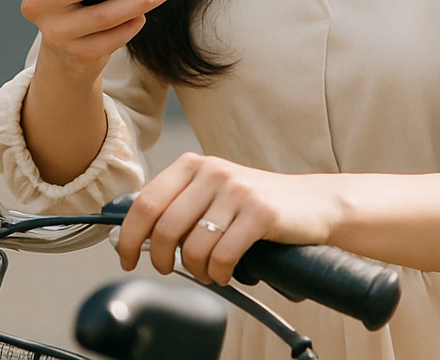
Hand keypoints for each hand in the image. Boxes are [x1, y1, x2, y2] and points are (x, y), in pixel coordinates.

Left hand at [117, 153, 342, 285]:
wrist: (313, 204)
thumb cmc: (256, 205)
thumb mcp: (213, 193)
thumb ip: (179, 206)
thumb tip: (135, 235)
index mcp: (193, 164)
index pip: (145, 203)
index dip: (128, 237)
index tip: (126, 258)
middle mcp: (212, 172)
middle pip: (164, 228)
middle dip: (160, 259)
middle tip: (169, 269)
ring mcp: (237, 191)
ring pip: (193, 247)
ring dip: (197, 271)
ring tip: (209, 271)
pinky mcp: (260, 213)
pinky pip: (223, 256)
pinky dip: (220, 274)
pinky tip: (227, 273)